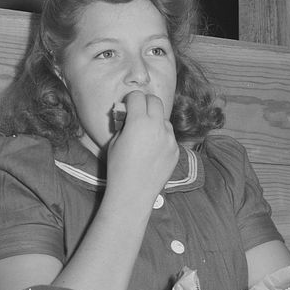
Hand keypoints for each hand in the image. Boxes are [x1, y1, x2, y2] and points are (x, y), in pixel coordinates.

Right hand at [105, 90, 179, 205]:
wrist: (133, 193)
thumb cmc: (118, 168)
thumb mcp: (114, 142)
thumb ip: (123, 124)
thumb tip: (127, 115)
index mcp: (139, 122)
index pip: (137, 96)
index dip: (130, 99)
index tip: (127, 105)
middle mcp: (157, 127)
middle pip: (155, 101)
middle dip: (145, 103)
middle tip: (138, 111)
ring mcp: (169, 139)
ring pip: (164, 119)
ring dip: (155, 121)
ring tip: (145, 136)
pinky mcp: (176, 151)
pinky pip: (169, 137)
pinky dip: (162, 138)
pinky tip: (152, 151)